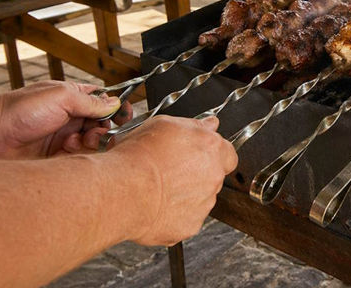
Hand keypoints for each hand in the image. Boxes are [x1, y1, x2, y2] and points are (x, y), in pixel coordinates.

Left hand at [0, 81, 132, 158]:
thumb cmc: (21, 110)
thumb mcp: (62, 98)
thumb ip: (91, 102)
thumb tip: (115, 103)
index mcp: (73, 98)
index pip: (104, 102)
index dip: (117, 109)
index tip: (124, 116)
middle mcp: (72, 117)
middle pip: (104, 125)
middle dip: (106, 129)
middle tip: (99, 132)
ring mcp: (65, 137)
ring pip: (94, 143)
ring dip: (92, 142)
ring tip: (80, 140)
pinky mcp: (58, 157)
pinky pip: (80, 158)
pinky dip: (80, 154)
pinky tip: (68, 148)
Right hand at [113, 115, 237, 245]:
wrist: (123, 191)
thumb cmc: (138, 157)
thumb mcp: (164, 125)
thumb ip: (194, 126)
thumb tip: (210, 124)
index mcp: (211, 149)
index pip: (227, 154)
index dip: (213, 155)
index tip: (198, 155)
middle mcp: (213, 177)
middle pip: (212, 177)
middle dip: (196, 175)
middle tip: (169, 172)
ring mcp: (204, 204)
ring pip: (200, 199)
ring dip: (185, 195)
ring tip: (156, 190)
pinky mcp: (190, 226)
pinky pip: (186, 220)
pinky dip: (174, 215)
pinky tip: (154, 206)